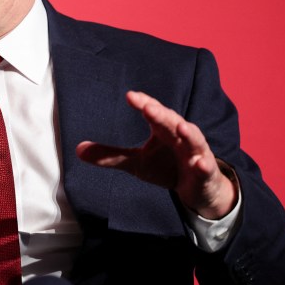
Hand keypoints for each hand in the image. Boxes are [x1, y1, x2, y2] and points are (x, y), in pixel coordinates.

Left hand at [75, 91, 236, 218]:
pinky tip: (200, 163)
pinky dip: (204, 165)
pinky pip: (206, 168)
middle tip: (148, 107)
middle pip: (172, 121)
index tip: (130, 95)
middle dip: (161, 114)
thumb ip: (110, 155)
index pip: (153, 112)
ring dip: (189, 134)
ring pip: (194, 140)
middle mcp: (181, 137)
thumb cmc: (167, 167)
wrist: (198, 189)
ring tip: (182, 128)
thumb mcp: (136, 163)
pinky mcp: (206, 172)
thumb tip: (78, 149)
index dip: (143, 102)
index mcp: (163, 130)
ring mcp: (197, 153)